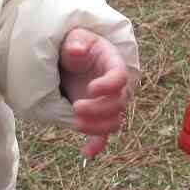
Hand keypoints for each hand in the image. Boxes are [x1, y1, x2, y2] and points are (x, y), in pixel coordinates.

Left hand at [58, 27, 129, 158]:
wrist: (70, 59)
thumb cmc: (75, 44)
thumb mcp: (74, 36)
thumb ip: (77, 41)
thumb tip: (76, 49)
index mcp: (113, 63)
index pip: (120, 77)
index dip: (108, 85)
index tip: (90, 88)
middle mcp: (115, 87)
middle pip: (117, 104)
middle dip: (98, 110)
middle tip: (75, 108)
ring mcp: (106, 103)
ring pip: (112, 122)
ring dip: (96, 127)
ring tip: (74, 123)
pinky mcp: (96, 116)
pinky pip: (103, 134)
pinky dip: (96, 145)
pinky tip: (86, 153)